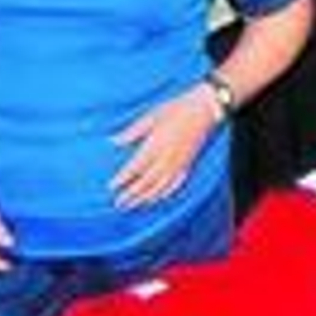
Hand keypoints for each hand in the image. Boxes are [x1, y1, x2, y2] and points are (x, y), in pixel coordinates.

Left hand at [111, 86, 215, 206]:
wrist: (203, 110)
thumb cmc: (176, 110)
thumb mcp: (151, 116)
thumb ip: (133, 131)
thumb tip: (114, 141)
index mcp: (155, 147)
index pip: (134, 168)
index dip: (122, 179)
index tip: (111, 187)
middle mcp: (166, 159)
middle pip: (145, 183)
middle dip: (131, 195)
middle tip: (119, 203)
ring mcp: (178, 164)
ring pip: (159, 187)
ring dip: (145, 198)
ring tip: (134, 205)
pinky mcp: (188, 165)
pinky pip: (175, 185)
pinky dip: (165, 194)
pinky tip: (157, 199)